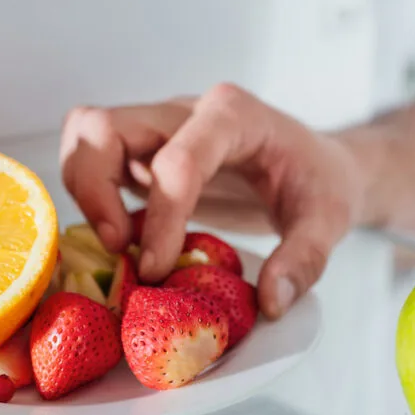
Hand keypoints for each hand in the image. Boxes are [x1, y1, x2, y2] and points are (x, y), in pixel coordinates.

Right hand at [59, 83, 364, 318]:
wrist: (320, 166)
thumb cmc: (321, 184)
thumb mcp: (329, 221)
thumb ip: (305, 260)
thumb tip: (270, 303)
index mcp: (234, 116)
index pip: (178, 158)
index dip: (161, 217)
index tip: (157, 268)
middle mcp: (185, 111)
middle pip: (103, 126)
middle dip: (94, 189)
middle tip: (118, 247)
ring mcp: (160, 127)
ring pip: (87, 135)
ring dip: (84, 191)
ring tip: (116, 242)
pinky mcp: (146, 151)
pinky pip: (94, 159)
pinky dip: (92, 198)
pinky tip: (125, 238)